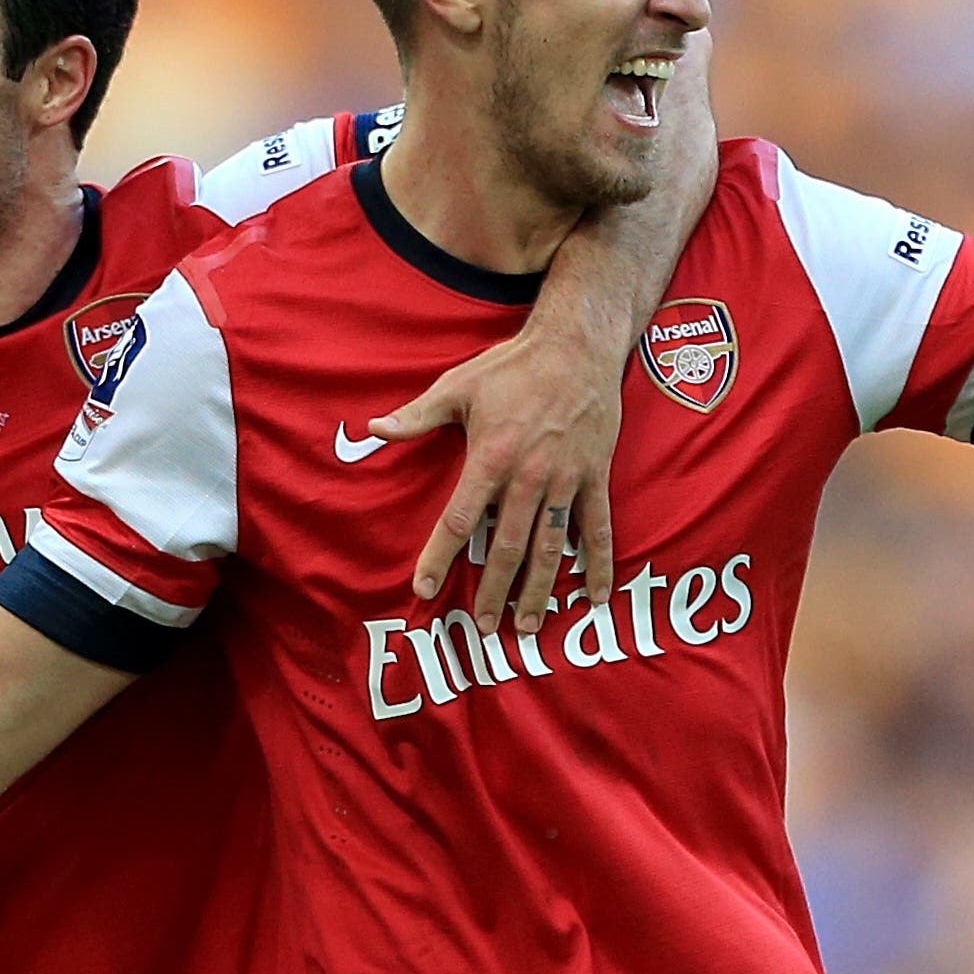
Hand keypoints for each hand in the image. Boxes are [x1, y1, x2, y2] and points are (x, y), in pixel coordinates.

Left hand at [373, 333, 613, 635]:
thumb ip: (416, 416)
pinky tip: (595, 596)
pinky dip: (598, 565)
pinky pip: (598, 529)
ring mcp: (565, 480)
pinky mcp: (594, 478)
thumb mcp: (457, 386)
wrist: (577, 346)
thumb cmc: (512, 366)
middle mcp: (529, 477)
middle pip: (507, 547)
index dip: (439, 556)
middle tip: (483, 626)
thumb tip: (374, 429)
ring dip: (538, 591)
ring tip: (526, 627)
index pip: (459, 520)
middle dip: (493, 591)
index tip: (424, 587)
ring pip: (551, 548)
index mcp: (491, 458)